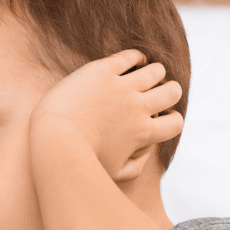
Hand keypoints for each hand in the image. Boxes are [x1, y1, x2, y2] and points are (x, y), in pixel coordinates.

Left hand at [30, 49, 183, 180]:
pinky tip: (132, 61)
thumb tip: (147, 152)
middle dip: (168, 91)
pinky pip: (131, 56)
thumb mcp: (113, 173)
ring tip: (141, 76)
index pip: (176, 123)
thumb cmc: (81, 162)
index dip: (171, 119)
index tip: (157, 118)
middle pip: (173, 91)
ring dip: (154, 72)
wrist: (53, 140)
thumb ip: (136, 167)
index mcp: (143, 133)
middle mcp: (137, 107)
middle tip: (153, 94)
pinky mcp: (103, 71)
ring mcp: (121, 87)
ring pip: (156, 70)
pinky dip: (136, 57)